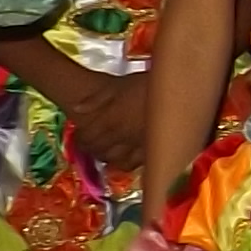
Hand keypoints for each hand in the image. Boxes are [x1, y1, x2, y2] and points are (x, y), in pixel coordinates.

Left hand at [59, 71, 151, 186]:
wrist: (174, 91)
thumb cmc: (146, 85)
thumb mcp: (118, 86)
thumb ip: (96, 99)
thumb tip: (76, 109)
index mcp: (110, 119)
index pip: (87, 136)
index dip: (80, 138)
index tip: (79, 135)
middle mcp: (121, 135)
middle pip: (98, 149)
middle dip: (90, 149)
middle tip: (88, 145)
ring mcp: (136, 145)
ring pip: (114, 160)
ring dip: (105, 158)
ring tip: (103, 153)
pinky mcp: (151, 150)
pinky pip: (134, 163)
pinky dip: (124, 164)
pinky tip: (122, 161)